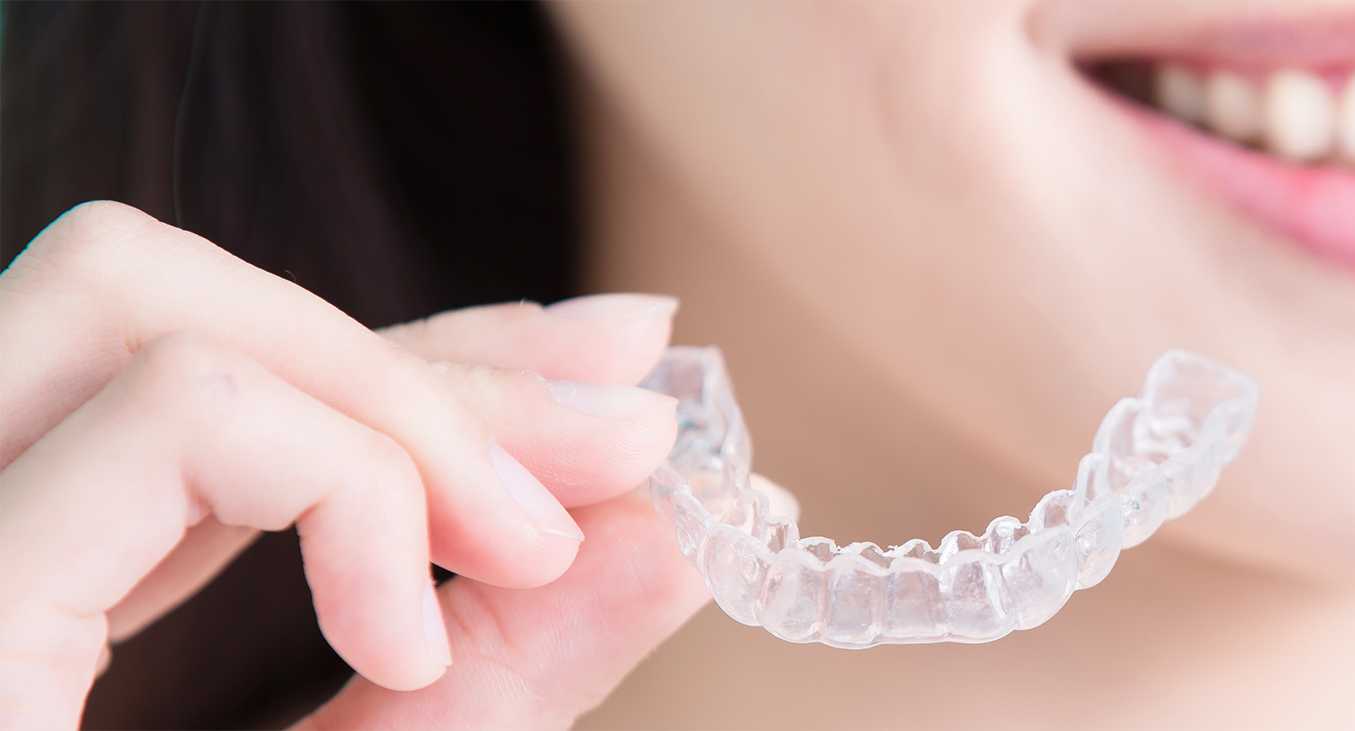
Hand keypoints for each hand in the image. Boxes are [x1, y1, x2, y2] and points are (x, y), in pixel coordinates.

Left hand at [0, 202, 713, 728]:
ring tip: (565, 440)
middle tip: (613, 450)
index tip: (454, 642)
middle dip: (396, 371)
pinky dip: (309, 421)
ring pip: (122, 301)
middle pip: (131, 285)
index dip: (377, 488)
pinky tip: (452, 462)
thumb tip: (677, 533)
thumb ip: (494, 695)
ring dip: (365, 369)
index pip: (182, 407)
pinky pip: (130, 399)